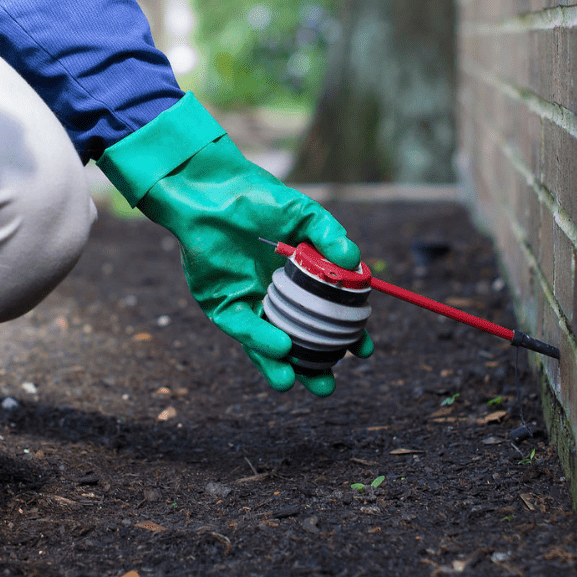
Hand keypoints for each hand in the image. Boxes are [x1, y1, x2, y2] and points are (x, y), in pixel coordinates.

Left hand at [98, 94, 371, 395]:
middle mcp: (274, 300)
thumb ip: (328, 235)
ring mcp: (248, 304)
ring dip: (280, 366)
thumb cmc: (258, 199)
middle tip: (327, 386)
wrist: (213, 190)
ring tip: (297, 383)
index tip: (363, 352)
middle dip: (311, 368)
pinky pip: (241, 326)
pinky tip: (279, 348)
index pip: (325, 318)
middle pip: (296, 342)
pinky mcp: (220, 304)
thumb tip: (354, 260)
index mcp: (299, 283)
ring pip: (264, 344)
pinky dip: (259, 338)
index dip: (344, 337)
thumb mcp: (302, 215)